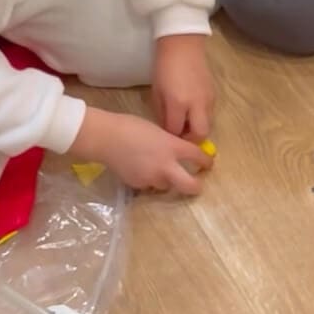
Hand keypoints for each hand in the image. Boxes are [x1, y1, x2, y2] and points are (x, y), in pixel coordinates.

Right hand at [71, 109, 212, 197]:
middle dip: (196, 187)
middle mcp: (166, 166)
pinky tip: (142, 169)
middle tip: (197, 184)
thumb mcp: (158, 131)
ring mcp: (152, 178)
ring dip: (168, 181)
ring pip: (167, 186)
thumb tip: (178, 151)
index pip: (198, 157)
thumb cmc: (131, 126)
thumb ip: (171, 143)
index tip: (207, 163)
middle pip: (190, 186)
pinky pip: (149, 186)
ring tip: (160, 171)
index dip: (206, 161)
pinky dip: (149, 180)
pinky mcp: (138, 185)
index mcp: (173, 147)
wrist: (105, 138)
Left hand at [152, 34, 215, 139]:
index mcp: (178, 103)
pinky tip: (191, 110)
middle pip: (200, 134)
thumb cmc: (164, 67)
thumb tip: (168, 129)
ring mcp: (208, 100)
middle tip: (181, 136)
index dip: (171, 136)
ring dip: (196, 128)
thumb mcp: (157, 92)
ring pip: (207, 125)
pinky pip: (209, 114)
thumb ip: (162, 114)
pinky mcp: (214, 95)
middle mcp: (196, 104)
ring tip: (185, 122)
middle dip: (191, 140)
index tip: (166, 136)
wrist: (183, 45)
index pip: (176, 131)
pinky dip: (200, 117)